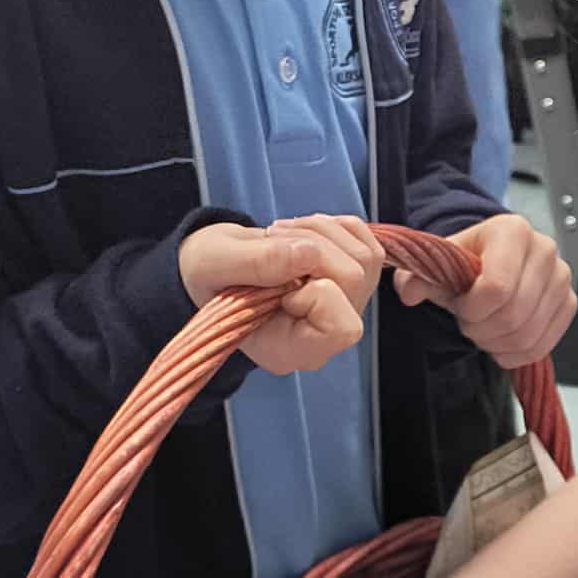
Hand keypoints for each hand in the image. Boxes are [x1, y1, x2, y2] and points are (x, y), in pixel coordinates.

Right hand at [180, 216, 384, 376]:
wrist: (215, 266)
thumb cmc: (208, 273)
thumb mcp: (211, 263)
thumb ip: (255, 263)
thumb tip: (306, 255)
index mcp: (289, 350)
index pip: (341, 327)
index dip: (317, 289)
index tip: (277, 281)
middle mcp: (322, 337)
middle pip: (355, 281)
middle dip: (314, 246)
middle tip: (272, 241)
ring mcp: (341, 310)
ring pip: (365, 258)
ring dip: (322, 231)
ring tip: (280, 234)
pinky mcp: (351, 283)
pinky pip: (369, 244)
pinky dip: (337, 227)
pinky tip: (303, 233)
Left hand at [396, 213, 574, 367]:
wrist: (490, 262)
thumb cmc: (466, 262)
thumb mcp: (437, 264)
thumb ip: (417, 277)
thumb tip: (409, 292)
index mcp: (513, 231)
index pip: (497, 288)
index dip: (471, 309)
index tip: (459, 305)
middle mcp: (544, 250)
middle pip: (513, 315)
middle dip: (482, 329)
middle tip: (469, 322)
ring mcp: (561, 278)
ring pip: (527, 335)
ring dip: (496, 344)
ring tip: (483, 330)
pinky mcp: (568, 303)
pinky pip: (543, 345)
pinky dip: (515, 354)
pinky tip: (500, 343)